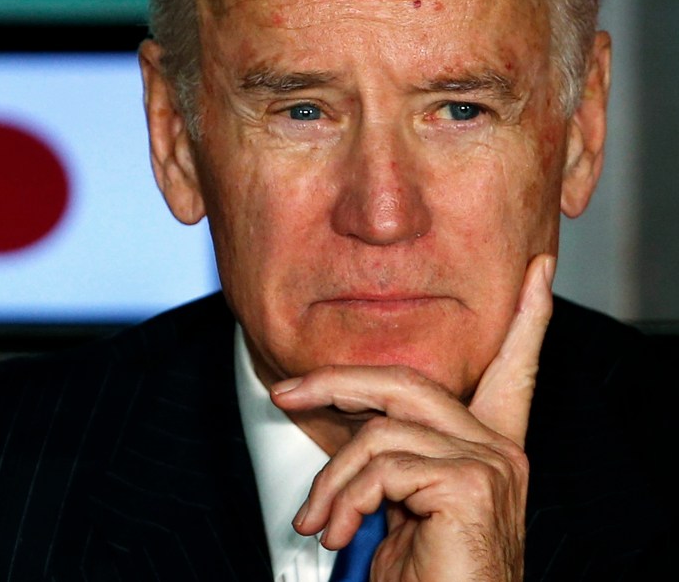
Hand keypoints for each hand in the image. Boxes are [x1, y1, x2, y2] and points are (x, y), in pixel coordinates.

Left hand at [270, 254, 555, 580]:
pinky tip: (341, 532)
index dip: (528, 319)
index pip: (512, 372)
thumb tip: (350, 423)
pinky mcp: (472, 485)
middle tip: (284, 393)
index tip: (537, 271)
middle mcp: (500, 451)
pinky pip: (381, 465)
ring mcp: (491, 465)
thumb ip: (394, 459)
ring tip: (318, 523)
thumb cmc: (426, 580)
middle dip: (335, 382)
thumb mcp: (403, 506)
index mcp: (489, 450)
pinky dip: (346, 498)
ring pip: (380, 431)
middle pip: (407, 382)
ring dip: (330, 480)